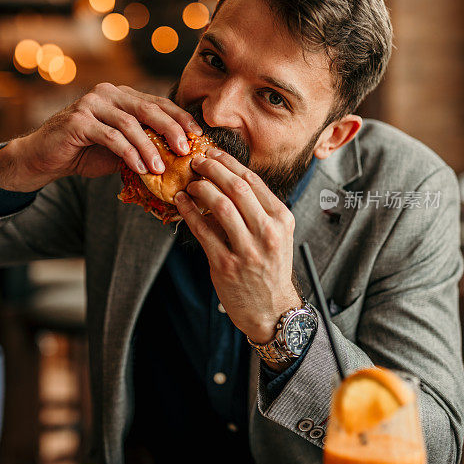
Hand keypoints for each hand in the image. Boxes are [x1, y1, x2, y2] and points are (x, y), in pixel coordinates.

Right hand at [0, 83, 202, 191]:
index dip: (180, 117)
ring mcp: (91, 104)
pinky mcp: (78, 121)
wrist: (44, 158)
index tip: (198, 136)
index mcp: (121, 95)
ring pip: (129, 123)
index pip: (157, 102)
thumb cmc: (85, 153)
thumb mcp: (120, 149)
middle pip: (147, 108)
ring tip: (161, 168)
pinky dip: (128, 153)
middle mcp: (107, 93)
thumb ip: (144, 145)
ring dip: (149, 147)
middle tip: (186, 149)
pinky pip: (110, 137)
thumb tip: (178, 159)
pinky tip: (140, 168)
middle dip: (171, 129)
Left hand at [174, 148, 300, 343]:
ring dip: (200, 189)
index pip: (253, 180)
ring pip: (220, 205)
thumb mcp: (276, 234)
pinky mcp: (226, 265)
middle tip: (197, 162)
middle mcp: (267, 232)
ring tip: (190, 184)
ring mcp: (247, 250)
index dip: (228, 163)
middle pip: (236, 187)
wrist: (272, 309)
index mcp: (281, 219)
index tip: (212, 154)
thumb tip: (224, 179)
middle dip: (212, 169)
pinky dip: (189, 212)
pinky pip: (202, 231)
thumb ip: (257, 209)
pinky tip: (181, 203)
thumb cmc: (270, 268)